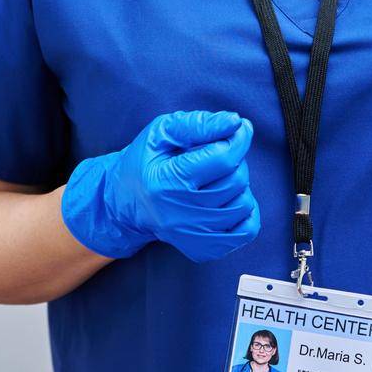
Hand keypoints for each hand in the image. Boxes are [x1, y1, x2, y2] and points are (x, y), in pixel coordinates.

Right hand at [61, 110, 260, 261]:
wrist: (125, 202)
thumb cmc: (143, 162)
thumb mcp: (161, 132)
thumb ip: (198, 124)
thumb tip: (235, 122)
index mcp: (166, 182)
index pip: (222, 159)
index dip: (238, 139)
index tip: (238, 129)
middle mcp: (179, 214)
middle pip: (234, 182)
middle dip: (235, 160)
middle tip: (219, 154)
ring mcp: (191, 235)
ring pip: (243, 205)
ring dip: (240, 186)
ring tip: (220, 178)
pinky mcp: (201, 249)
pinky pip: (245, 231)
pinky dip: (247, 213)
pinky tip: (230, 200)